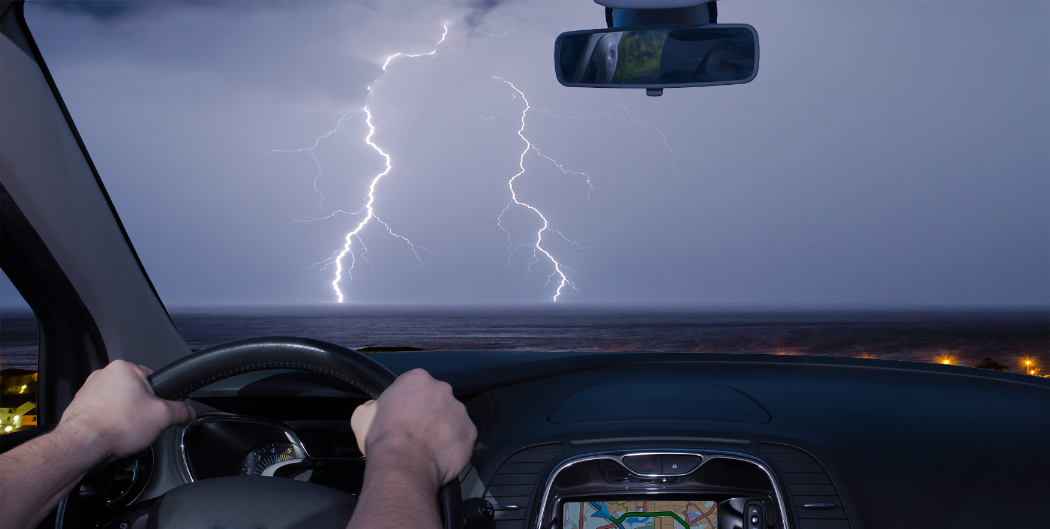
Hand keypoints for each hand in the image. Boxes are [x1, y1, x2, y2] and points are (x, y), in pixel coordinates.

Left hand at [56, 360, 195, 460]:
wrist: (82, 447)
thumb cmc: (115, 425)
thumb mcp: (162, 416)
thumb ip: (180, 411)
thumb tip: (188, 412)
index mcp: (123, 369)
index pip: (152, 380)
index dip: (160, 400)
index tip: (160, 414)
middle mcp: (103, 377)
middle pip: (136, 400)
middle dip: (143, 421)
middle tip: (145, 432)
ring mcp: (88, 395)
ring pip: (120, 414)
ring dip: (129, 431)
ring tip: (129, 444)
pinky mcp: (80, 413)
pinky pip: (105, 423)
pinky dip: (112, 435)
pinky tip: (116, 446)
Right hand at [351, 369, 476, 489]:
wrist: (403, 466)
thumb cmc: (383, 440)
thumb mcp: (363, 416)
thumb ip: (372, 405)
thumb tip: (373, 407)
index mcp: (417, 378)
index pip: (416, 385)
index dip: (409, 401)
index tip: (405, 415)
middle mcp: (442, 389)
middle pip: (437, 399)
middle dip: (429, 412)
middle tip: (417, 431)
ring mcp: (459, 410)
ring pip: (452, 417)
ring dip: (443, 428)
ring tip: (428, 446)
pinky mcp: (470, 431)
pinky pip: (463, 436)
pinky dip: (454, 444)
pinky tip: (440, 454)